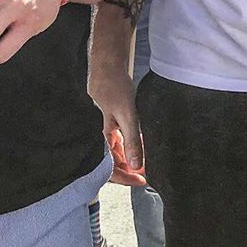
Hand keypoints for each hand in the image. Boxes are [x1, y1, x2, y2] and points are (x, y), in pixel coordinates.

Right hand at [88, 54, 144, 187]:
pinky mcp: (110, 121)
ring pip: (115, 152)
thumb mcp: (127, 115)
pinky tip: (139, 144)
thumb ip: (132, 141)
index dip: (125, 178)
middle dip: (129, 171)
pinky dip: (128, 145)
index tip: (141, 181)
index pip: (109, 169)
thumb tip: (137, 166)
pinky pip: (118, 141)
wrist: (108, 65)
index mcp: (101, 138)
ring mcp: (105, 129)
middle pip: (112, 163)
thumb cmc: (114, 86)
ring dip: (129, 159)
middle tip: (146, 174)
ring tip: (145, 162)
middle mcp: (101, 136)